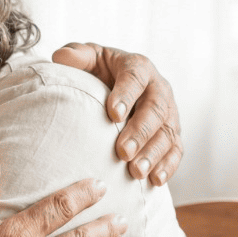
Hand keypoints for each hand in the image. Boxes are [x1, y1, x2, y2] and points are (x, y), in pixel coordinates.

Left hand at [51, 41, 182, 185]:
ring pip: (168, 132)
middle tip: (122, 152)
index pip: (135, 77)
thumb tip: (61, 57)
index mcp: (138, 67)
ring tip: (136, 172)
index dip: (126, 94)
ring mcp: (169, 112)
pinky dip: (168, 166)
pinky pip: (176, 149)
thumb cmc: (99, 71)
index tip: (113, 114)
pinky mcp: (172, 133)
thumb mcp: (87, 59)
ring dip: (154, 153)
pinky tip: (155, 181)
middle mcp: (158, 87)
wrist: (116, 86)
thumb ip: (76, 55)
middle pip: (156, 109)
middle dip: (140, 131)